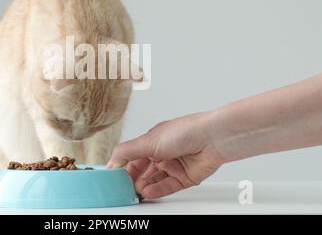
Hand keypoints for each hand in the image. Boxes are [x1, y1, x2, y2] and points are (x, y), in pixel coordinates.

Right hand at [107, 112, 223, 198]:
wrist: (213, 138)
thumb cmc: (185, 131)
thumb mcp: (148, 141)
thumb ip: (126, 152)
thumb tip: (110, 161)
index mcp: (151, 141)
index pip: (131, 157)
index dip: (122, 167)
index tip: (112, 177)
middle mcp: (162, 153)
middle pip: (142, 171)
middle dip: (131, 180)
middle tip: (122, 188)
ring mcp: (173, 166)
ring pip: (153, 180)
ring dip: (143, 186)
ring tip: (134, 192)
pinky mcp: (184, 177)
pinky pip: (167, 186)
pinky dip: (156, 190)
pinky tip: (147, 192)